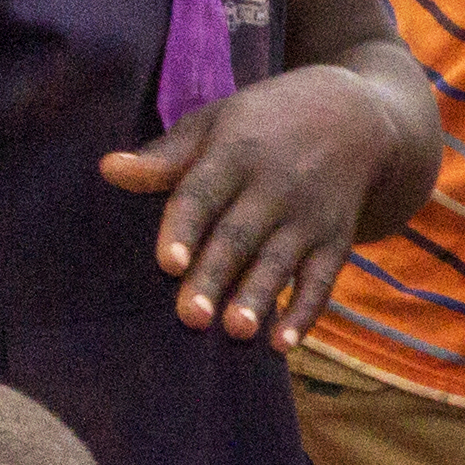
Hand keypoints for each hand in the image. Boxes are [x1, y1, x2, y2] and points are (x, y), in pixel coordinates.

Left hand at [101, 65, 407, 345]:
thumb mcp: (213, 125)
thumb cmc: (261, 125)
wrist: (357, 119)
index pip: (203, 194)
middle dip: (214, 277)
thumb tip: (107, 170)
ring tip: (235, 332)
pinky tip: (282, 345)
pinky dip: (304, 313)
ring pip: (280, 263)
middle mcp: (275, 188)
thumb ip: (164, 157)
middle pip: (239, 237)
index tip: (167, 264)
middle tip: (190, 317)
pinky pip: (322, 281)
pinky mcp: (337, 240)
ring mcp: (309, 217)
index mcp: (235, 153)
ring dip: (258, 299)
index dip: (184, 229)